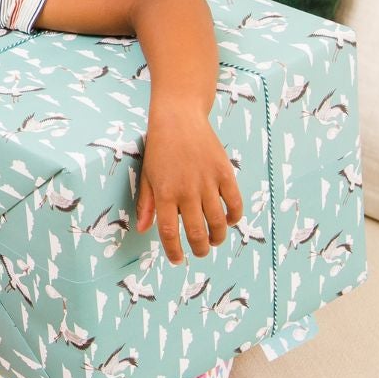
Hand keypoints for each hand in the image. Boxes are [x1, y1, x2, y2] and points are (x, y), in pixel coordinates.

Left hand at [136, 108, 242, 264]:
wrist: (179, 117)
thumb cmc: (159, 148)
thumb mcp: (147, 175)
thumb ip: (147, 204)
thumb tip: (144, 229)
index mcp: (165, 193)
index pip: (169, 232)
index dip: (174, 251)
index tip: (178, 260)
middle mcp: (187, 191)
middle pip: (196, 232)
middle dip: (199, 249)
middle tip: (200, 252)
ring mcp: (207, 182)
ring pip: (218, 222)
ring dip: (217, 237)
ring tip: (214, 240)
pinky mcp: (225, 172)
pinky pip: (234, 203)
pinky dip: (234, 217)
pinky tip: (229, 221)